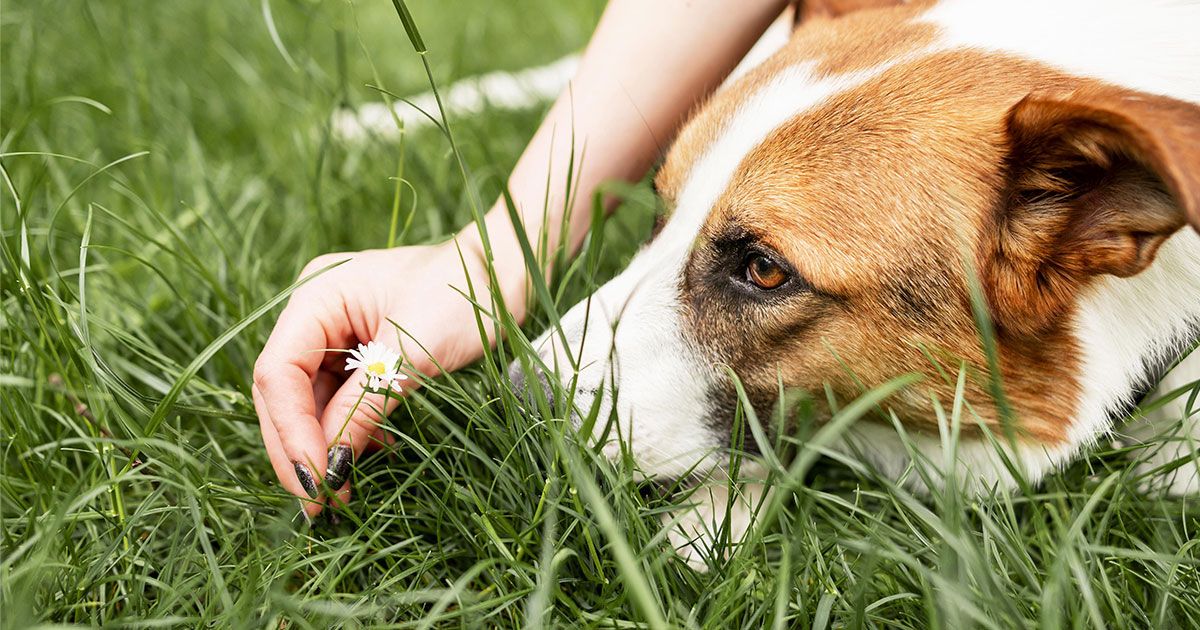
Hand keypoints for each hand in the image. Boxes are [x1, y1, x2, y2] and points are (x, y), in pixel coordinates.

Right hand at [252, 238, 520, 516]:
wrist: (503, 274)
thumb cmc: (462, 296)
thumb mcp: (411, 357)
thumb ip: (364, 408)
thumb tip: (330, 469)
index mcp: (316, 297)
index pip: (278, 372)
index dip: (289, 431)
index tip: (315, 478)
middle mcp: (315, 314)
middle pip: (284, 392)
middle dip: (299, 448)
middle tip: (319, 503)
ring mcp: (335, 334)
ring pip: (309, 403)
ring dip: (324, 447)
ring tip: (341, 493)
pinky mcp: (359, 354)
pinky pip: (339, 401)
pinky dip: (349, 433)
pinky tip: (369, 457)